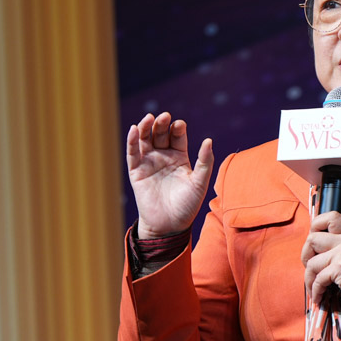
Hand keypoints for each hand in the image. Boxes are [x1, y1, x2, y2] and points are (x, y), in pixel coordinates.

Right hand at [126, 112, 214, 238]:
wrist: (170, 224)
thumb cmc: (188, 205)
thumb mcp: (199, 182)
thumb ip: (205, 162)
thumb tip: (208, 140)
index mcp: (180, 157)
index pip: (178, 136)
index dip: (178, 129)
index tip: (180, 124)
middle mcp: (164, 157)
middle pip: (161, 134)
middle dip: (162, 124)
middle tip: (164, 116)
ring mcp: (149, 163)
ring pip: (145, 140)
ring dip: (146, 127)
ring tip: (149, 118)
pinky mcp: (137, 171)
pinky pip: (133, 153)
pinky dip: (132, 140)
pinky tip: (134, 129)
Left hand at [301, 211, 340, 320]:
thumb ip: (340, 249)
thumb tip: (315, 251)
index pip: (330, 217)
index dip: (315, 226)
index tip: (314, 245)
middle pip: (312, 238)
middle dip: (305, 256)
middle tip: (311, 269)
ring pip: (312, 262)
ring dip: (309, 279)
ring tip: (315, 289)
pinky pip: (318, 279)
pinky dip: (316, 291)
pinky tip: (319, 298)